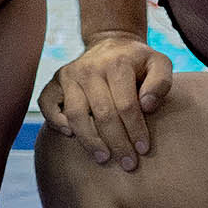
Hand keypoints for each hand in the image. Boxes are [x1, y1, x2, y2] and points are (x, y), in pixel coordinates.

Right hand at [38, 31, 173, 169]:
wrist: (110, 43)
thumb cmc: (138, 62)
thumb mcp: (159, 63)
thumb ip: (161, 82)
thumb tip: (147, 106)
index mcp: (117, 64)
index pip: (126, 105)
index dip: (136, 130)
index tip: (144, 149)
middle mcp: (89, 69)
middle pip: (103, 114)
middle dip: (117, 143)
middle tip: (128, 164)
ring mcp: (69, 75)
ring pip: (76, 115)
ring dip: (90, 141)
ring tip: (104, 158)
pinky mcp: (54, 82)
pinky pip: (47, 105)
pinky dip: (56, 122)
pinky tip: (70, 136)